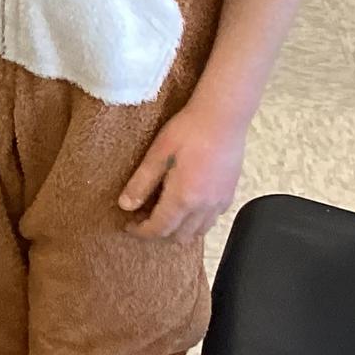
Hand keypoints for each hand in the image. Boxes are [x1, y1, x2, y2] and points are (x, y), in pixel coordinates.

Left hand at [118, 104, 247, 241]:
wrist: (223, 118)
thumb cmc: (188, 131)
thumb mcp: (157, 154)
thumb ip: (141, 183)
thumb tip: (125, 205)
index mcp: (183, 198)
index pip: (159, 229)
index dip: (141, 231)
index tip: (128, 226)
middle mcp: (204, 207)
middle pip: (179, 236)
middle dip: (159, 232)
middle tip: (143, 216)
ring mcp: (220, 202)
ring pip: (199, 232)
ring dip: (179, 229)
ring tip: (164, 211)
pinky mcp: (229, 194)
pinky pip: (212, 220)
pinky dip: (197, 221)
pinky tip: (187, 203)